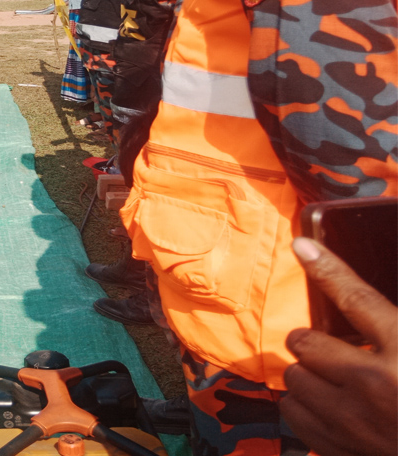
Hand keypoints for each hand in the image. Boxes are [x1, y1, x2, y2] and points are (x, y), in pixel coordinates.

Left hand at [282, 237, 396, 455]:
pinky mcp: (341, 447)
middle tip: (332, 348)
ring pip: (295, 378)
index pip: (356, 299)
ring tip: (333, 379)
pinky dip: (305, 406)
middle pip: (306, 342)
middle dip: (314, 341)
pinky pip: (294, 414)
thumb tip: (365, 304)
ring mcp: (355, 421)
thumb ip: (391, 320)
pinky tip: (328, 404)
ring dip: (308, 375)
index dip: (327, 270)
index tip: (303, 247)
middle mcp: (376, 384)